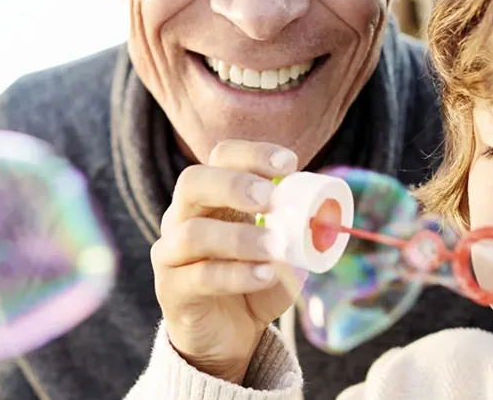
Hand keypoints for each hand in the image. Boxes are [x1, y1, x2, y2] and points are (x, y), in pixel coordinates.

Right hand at [151, 140, 306, 383]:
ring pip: (193, 233)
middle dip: (233, 184)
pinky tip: (265, 276)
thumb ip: (297, 237)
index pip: (221, 158)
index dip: (252, 154)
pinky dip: (236, 274)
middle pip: (193, 182)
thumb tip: (320, 220)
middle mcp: (183, 218)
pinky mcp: (171, 289)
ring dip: (239, 237)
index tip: (289, 163)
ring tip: (276, 248)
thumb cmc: (253, 284)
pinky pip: (199, 277)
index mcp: (211, 199)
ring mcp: (171, 253)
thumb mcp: (281, 256)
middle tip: (270, 198)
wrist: (227, 338)